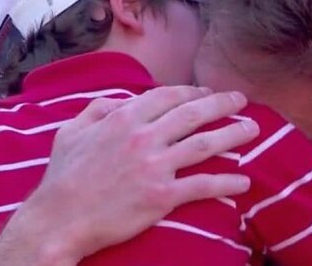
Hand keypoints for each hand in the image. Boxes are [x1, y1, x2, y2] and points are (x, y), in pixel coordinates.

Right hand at [0, 86, 257, 265]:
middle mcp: (143, 137)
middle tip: (241, 101)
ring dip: (232, 135)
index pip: (167, 97)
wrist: (58, 219)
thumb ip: (95, 110)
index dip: (191, 92)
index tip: (207, 93)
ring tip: (253, 129)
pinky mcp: (161, 196)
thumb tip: (116, 101)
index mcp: (123, 118)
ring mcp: (155, 166)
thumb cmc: (62, 176)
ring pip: (204, 145)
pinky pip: (201, 186)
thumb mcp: (70, 132)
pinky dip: (225, 182)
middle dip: (221, 105)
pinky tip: (243, 181)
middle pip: (192, 114)